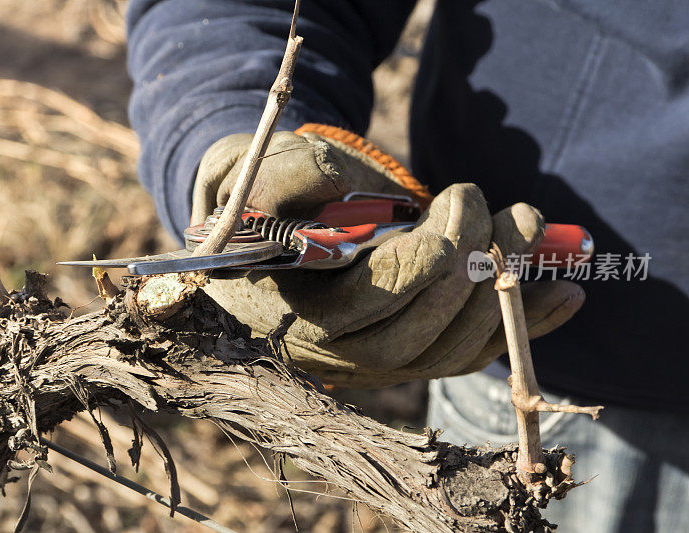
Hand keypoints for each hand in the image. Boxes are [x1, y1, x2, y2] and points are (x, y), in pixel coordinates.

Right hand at [192, 127, 584, 387]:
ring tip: (534, 229)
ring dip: (506, 296)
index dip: (432, 252)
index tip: (458, 199)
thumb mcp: (255, 168)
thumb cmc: (255, 199)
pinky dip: (518, 328)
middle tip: (505, 207)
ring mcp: (367, 363)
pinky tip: (565, 293)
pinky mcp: (399, 357)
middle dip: (477, 269)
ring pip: (449, 354)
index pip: (376, 297)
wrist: (248, 243)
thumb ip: (299, 173)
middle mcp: (330, 352)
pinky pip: (464, 357)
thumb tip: (393, 203)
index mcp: (291, 306)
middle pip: (420, 334)